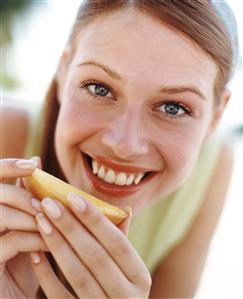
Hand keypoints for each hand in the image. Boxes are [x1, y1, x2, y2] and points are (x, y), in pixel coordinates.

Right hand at [0, 158, 46, 297]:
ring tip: (51, 224)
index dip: (7, 166)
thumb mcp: (26, 228)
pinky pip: (11, 240)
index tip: (32, 165)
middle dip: (24, 196)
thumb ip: (27, 197)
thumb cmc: (24, 262)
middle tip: (46, 206)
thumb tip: (35, 160)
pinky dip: (35, 239)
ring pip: (0, 214)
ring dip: (31, 217)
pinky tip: (50, 245)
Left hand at [31, 194, 151, 297]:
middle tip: (49, 203)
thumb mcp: (128, 267)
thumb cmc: (120, 285)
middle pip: (96, 257)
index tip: (73, 197)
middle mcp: (127, 297)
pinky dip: (46, 276)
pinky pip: (60, 298)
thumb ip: (122, 240)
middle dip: (71, 227)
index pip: (118, 243)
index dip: (95, 220)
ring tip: (41, 220)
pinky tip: (35, 253)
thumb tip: (125, 209)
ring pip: (77, 275)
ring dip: (57, 245)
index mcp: (140, 277)